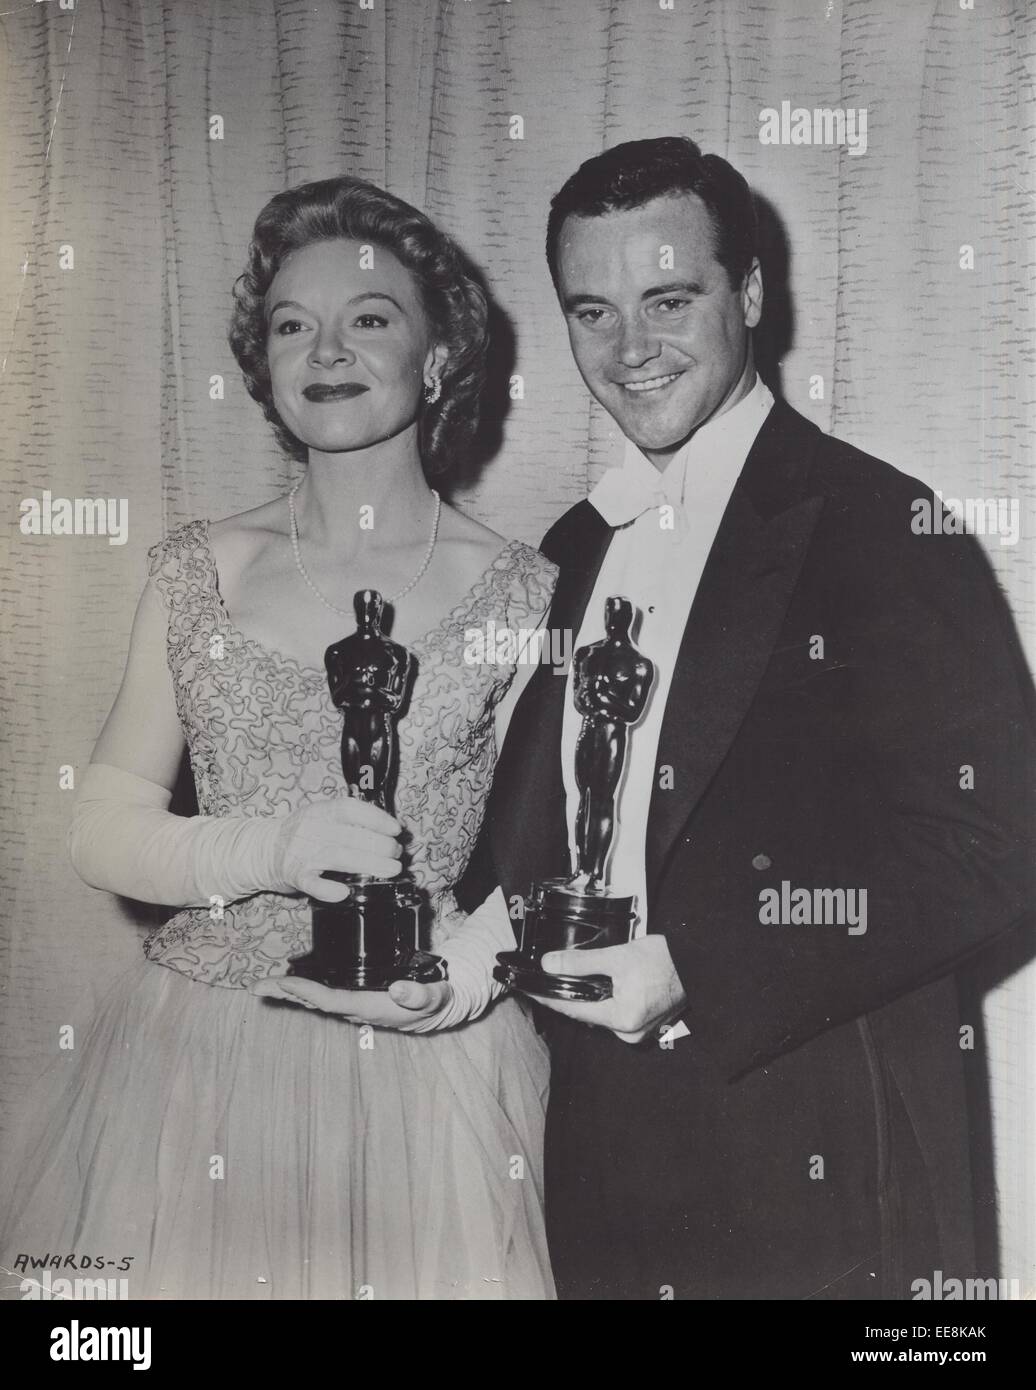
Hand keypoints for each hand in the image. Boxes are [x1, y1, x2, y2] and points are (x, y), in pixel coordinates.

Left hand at [252, 975, 451, 1029]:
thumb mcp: (433, 996)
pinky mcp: (353, 998)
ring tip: (262, 984)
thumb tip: (400, 989)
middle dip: (285, 993)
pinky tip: (289, 981)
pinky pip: (321, 994)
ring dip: (287, 991)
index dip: (307, 992)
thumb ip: (420, 994)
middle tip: (256, 986)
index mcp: (368, 1006)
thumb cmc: (433, 1000)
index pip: (330, 1000)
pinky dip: (302, 988)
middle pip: (312, 1002)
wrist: (435, 1009)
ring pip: (313, 999)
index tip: (286, 982)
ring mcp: (352, 1005)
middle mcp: (354, 1008)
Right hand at [270, 796, 402, 901]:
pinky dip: (330, 889)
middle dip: (380, 845)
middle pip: (350, 836)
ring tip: (391, 869)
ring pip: (338, 857)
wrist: (264, 850)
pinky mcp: (295, 876)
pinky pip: (313, 884)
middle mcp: (311, 830)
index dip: (376, 818)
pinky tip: (346, 892)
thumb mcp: (322, 816)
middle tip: (397, 853)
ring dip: (369, 864)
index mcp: (320, 811)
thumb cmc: (302, 833)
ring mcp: (302, 853)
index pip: (350, 809)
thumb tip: (389, 830)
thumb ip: (349, 821)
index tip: (395, 829)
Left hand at [536, 935, 686, 1043]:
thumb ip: (581, 963)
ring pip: (601, 1014)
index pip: (573, 1010)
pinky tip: (598, 988)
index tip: (528, 990)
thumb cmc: (664, 960)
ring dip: (587, 998)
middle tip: (545, 981)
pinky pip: (615, 1013)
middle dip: (567, 997)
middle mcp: (629, 1032)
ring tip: (569, 982)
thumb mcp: (617, 957)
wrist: (696, 964)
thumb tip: (550, 965)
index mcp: (622, 1018)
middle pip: (586, 1014)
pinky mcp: (645, 1024)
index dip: (548, 998)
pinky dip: (604, 1001)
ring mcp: (638, 1031)